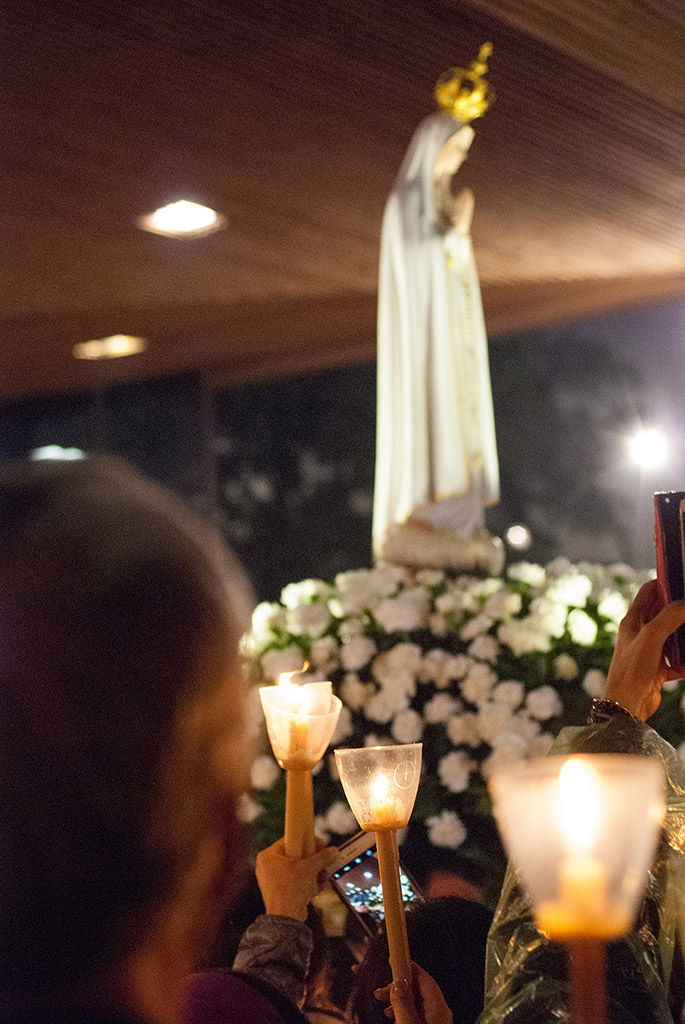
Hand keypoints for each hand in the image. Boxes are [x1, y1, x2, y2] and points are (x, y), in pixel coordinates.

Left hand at [255, 837, 337, 920]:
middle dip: (312, 860)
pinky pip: (295, 882)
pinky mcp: (280, 893)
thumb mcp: (310, 868)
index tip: (318, 843)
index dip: (306, 840)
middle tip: (323, 859)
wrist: (286, 917)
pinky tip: (319, 884)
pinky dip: (307, 883)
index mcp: (268, 856)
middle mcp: (267, 867)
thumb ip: (322, 857)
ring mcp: (273, 881)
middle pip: (295, 856)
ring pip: (297, 871)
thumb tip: (333, 851)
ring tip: (324, 874)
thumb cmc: (290, 889)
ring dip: (313, 872)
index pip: (289, 840)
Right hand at [374, 962, 452, 1023]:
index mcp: (438, 1009)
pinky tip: (393, 1016)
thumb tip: (398, 982)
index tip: (395, 956)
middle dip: (398, 985)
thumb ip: (403, 1004)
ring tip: (383, 1005)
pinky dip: (403, 1009)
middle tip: (380, 991)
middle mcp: (440, 1013)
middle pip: (419, 988)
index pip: (424, 977)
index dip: (408, 966)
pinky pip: (416, 1012)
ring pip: (416, 1000)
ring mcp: (435, 1020)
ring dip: (398, 999)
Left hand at [605, 579, 684, 719]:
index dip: (665, 583)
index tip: (682, 579)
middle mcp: (640, 633)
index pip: (649, 592)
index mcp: (633, 621)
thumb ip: (669, 617)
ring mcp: (650, 651)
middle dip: (681, 610)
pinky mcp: (658, 669)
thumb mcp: (651, 637)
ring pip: (674, 637)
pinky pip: (678, 660)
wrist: (627, 706)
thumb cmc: (631, 670)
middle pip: (664, 613)